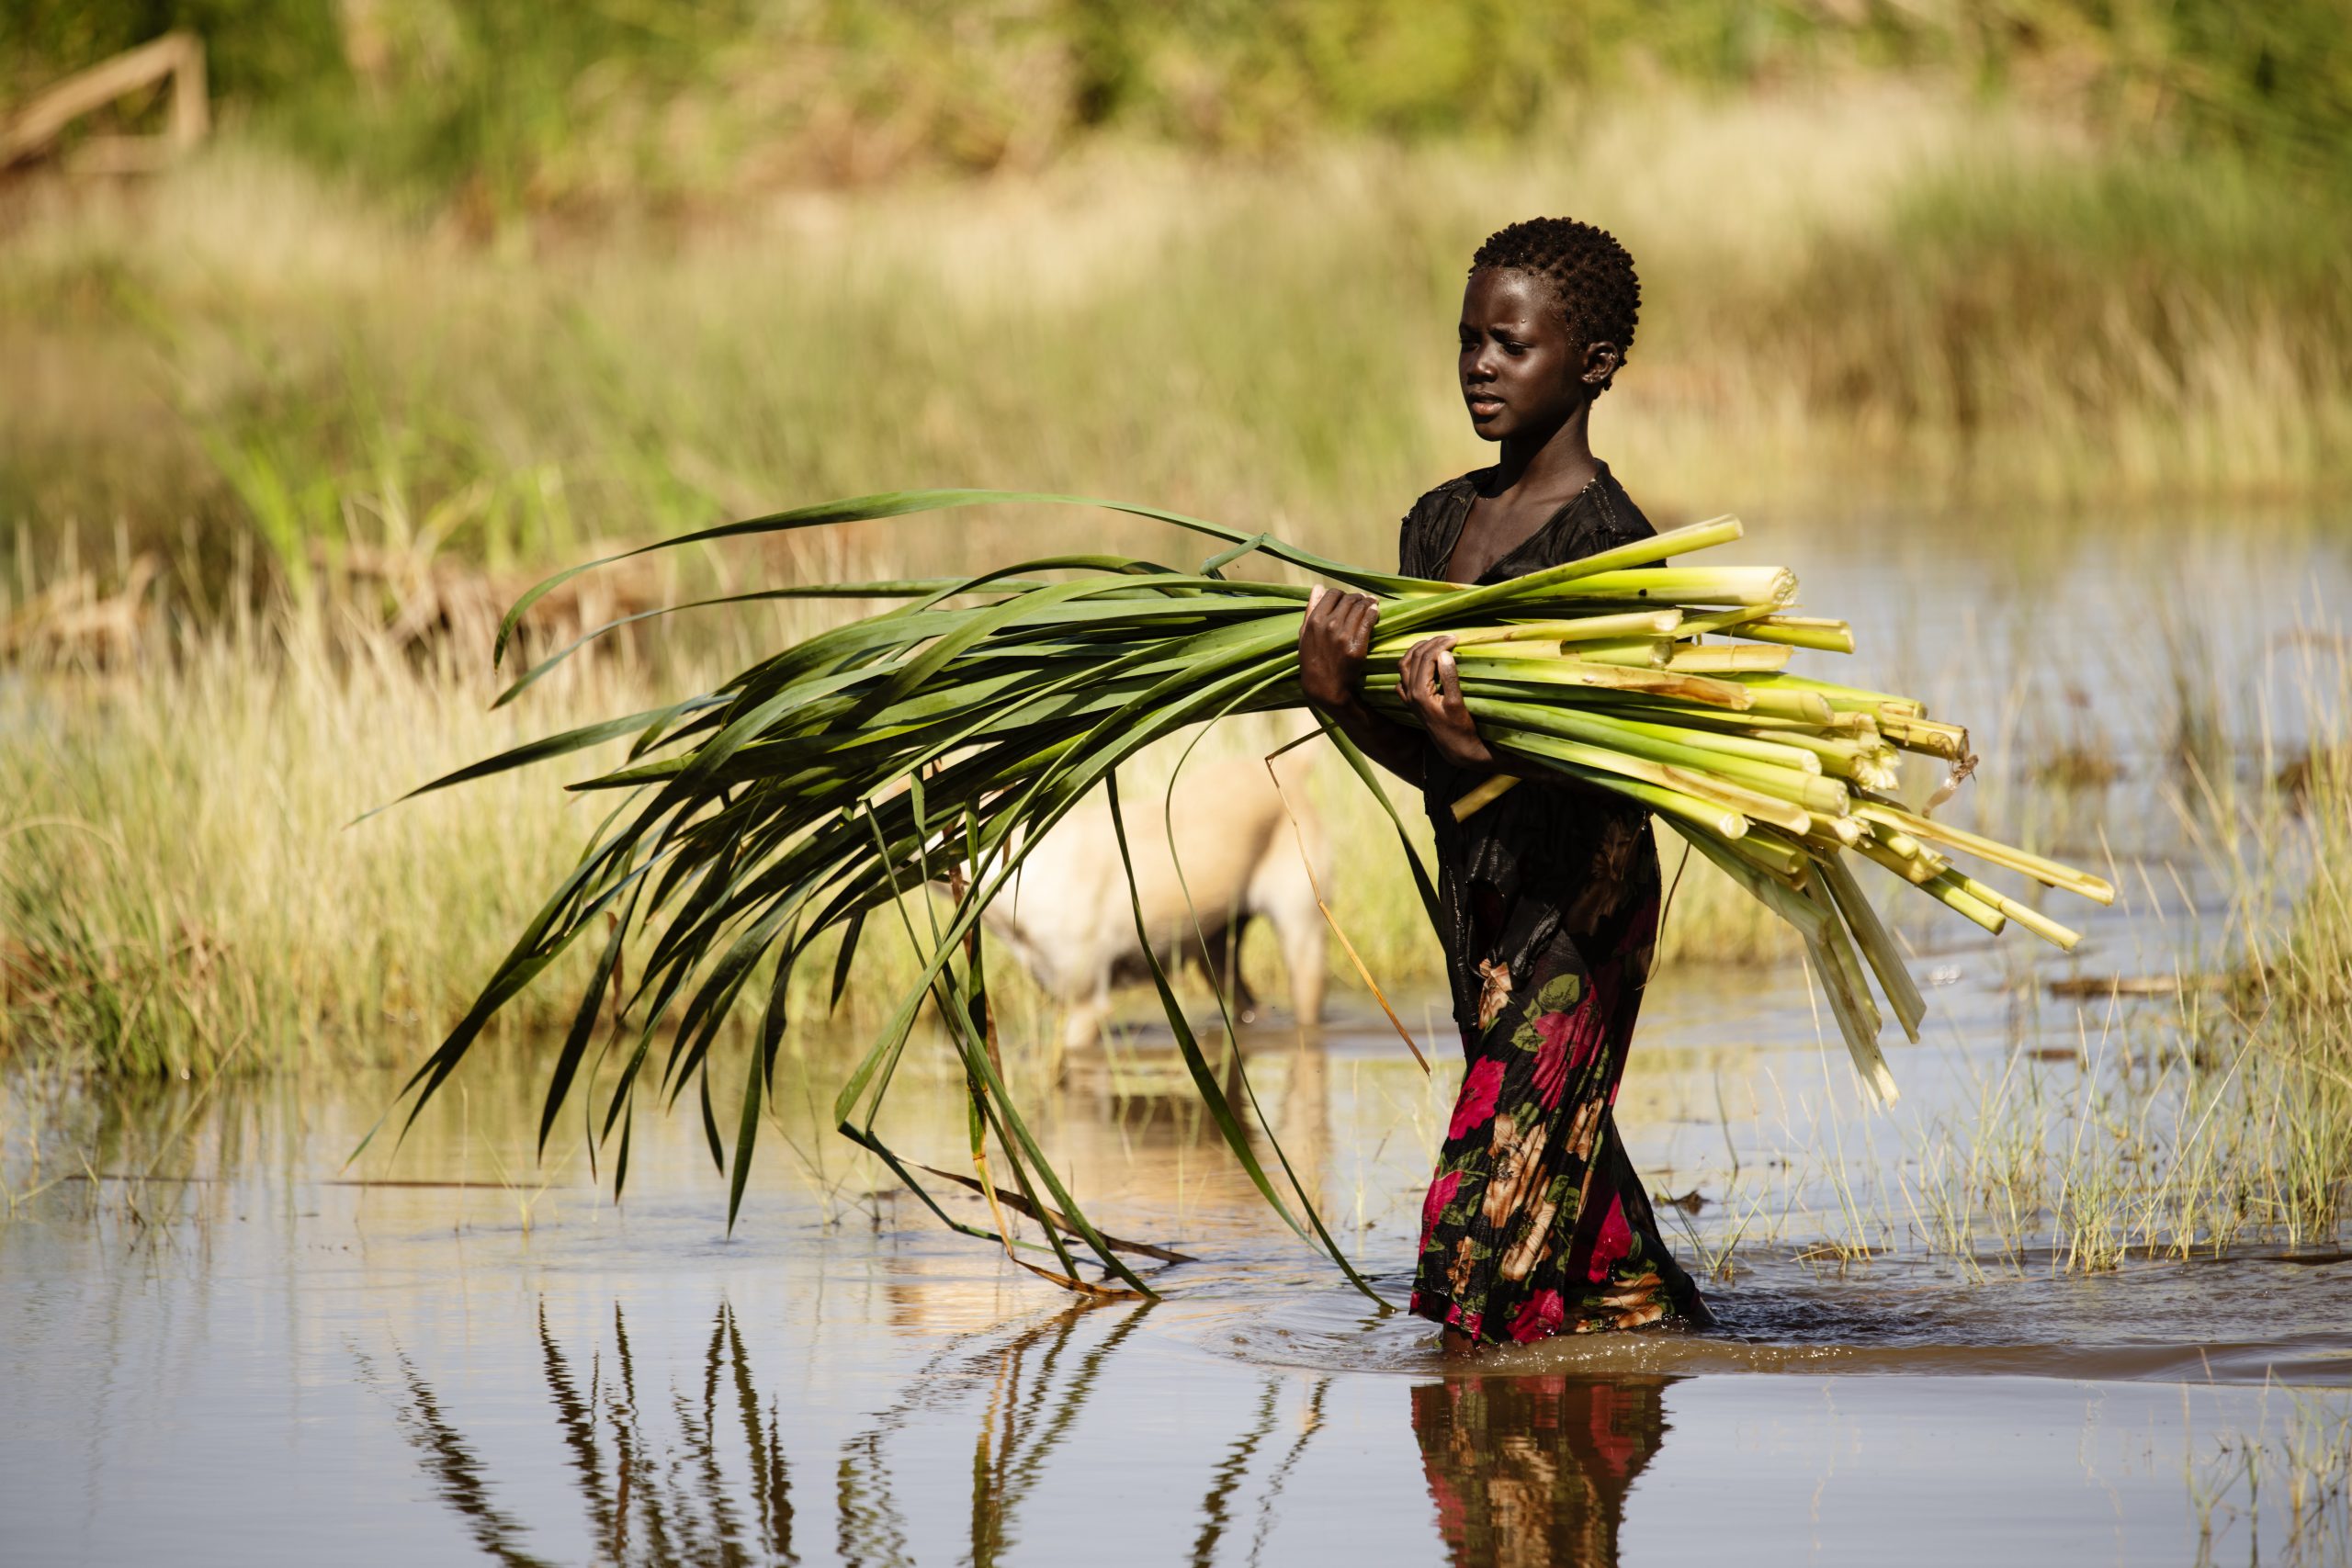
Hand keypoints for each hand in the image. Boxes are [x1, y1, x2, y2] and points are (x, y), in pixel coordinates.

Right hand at [1298, 585, 1377, 709]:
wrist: (1324, 687)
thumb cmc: (1312, 660)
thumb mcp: (1304, 634)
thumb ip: (1311, 609)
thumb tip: (1317, 587)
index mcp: (1315, 620)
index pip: (1333, 594)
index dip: (1342, 595)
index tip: (1347, 600)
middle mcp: (1329, 625)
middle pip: (1349, 599)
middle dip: (1358, 598)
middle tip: (1363, 600)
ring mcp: (1343, 636)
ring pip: (1361, 607)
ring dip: (1368, 603)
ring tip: (1372, 604)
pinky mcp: (1357, 646)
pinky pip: (1369, 621)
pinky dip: (1374, 613)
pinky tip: (1375, 611)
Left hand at [1400, 635, 1493, 769]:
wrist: (1456, 749)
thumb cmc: (1460, 728)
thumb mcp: (1457, 703)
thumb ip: (1449, 678)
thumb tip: (1444, 654)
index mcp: (1419, 692)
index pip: (1426, 658)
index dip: (1440, 644)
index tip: (1456, 638)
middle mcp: (1409, 693)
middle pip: (1413, 657)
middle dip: (1430, 643)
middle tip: (1448, 637)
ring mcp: (1408, 698)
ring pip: (1404, 665)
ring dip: (1417, 651)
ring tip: (1434, 642)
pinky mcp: (1412, 702)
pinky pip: (1403, 679)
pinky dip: (1410, 666)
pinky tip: (1421, 663)